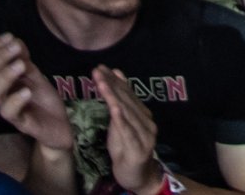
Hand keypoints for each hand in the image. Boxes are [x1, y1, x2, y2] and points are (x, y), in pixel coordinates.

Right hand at [0, 34, 74, 153]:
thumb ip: (23, 60)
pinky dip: (15, 100)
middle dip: (0, 56)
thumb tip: (14, 41)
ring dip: (5, 74)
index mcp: (3, 79)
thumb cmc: (42, 99)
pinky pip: (9, 113)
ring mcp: (9, 108)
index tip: (9, 36)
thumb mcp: (34, 75)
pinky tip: (26, 91)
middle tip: (16, 47)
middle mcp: (2, 93)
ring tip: (21, 65)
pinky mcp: (21, 123)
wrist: (58, 126)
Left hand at [95, 65, 165, 192]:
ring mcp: (144, 134)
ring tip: (102, 81)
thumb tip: (113, 88)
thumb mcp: (120, 129)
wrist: (139, 177)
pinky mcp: (138, 147)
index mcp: (142, 115)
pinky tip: (113, 106)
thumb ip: (118, 111)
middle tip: (98, 69)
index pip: (128, 94)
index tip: (103, 67)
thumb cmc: (127, 152)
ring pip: (126, 111)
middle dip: (111, 83)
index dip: (116, 80)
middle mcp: (146, 121)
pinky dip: (120, 117)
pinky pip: (127, 130)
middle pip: (126, 99)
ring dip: (113, 95)